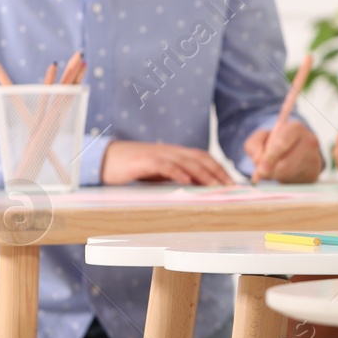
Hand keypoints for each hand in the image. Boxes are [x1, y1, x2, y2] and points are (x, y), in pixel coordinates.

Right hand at [101, 140, 232, 185]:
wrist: (105, 159)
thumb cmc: (134, 167)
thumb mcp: (160, 172)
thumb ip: (177, 175)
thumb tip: (196, 187)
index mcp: (175, 153)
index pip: (203, 157)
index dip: (219, 167)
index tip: (231, 181)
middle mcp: (170, 151)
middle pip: (200, 158)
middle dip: (217, 171)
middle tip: (230, 185)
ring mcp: (157, 154)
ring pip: (186, 161)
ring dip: (203, 174)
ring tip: (215, 185)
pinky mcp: (144, 161)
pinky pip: (164, 166)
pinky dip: (177, 172)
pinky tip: (187, 181)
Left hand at [245, 121, 323, 182]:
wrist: (299, 152)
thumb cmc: (278, 144)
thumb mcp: (262, 139)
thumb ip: (254, 145)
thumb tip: (257, 160)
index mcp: (295, 128)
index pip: (281, 144)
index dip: (269, 158)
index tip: (260, 169)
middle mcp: (309, 140)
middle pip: (286, 164)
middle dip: (271, 171)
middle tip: (262, 174)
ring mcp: (314, 157)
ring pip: (290, 174)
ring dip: (277, 176)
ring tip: (273, 171)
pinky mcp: (315, 172)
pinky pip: (296, 181)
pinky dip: (285, 181)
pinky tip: (284, 175)